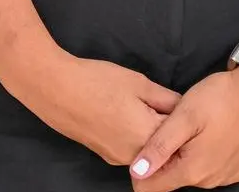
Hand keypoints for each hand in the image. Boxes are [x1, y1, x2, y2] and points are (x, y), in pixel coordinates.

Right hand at [10, 50, 180, 166]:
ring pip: (145, 148)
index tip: (185, 104)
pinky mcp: (103, 153)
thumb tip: (184, 108)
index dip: (184, 118)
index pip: (181, 136)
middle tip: (160, 102)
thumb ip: (167, 99)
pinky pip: (128, 148)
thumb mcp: (139, 84)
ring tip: (137, 104)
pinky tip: (120, 112)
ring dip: (148, 131)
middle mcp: (135, 156)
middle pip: (163, 146)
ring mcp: (117, 157)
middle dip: (166, 127)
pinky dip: (132, 134)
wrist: (53, 88)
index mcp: (148, 137)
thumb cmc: (97, 82)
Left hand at [129, 68, 238, 189]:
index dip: (142, 169)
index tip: (146, 146)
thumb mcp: (184, 116)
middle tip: (173, 127)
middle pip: (174, 178)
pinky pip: (213, 168)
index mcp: (193, 170)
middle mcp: (211, 181)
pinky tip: (211, 132)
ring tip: (193, 126)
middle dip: (166, 159)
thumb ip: (159, 146)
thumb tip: (136, 172)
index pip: (153, 186)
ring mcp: (228, 176)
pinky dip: (206, 154)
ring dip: (187, 156)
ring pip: (194, 173)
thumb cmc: (222, 99)